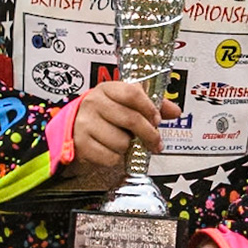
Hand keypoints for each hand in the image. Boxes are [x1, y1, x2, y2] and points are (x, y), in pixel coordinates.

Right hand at [60, 81, 176, 183]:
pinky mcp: (81, 144)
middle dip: (149, 134)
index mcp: (107, 89)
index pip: (133, 93)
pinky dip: (115, 158)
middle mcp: (93, 103)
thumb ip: (151, 105)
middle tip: (155, 142)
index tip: (156, 120)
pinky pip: (110, 157)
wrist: (73, 130)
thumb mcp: (125, 104)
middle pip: (131, 119)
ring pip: (122, 142)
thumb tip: (175, 111)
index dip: (149, 108)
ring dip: (127, 147)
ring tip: (121, 141)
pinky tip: (110, 149)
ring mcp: (85, 124)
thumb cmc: (103, 116)